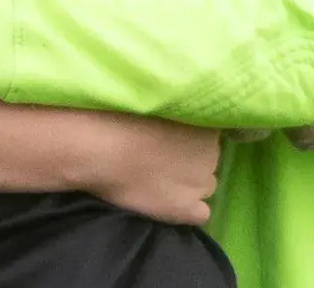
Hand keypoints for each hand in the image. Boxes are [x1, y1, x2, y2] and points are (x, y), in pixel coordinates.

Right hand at [63, 110, 221, 225]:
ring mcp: (201, 183)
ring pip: (205, 184)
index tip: (165, 136)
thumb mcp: (155, 99)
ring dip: (189, 181)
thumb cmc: (118, 116)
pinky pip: (201, 213)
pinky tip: (169, 203)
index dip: (186, 137)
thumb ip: (174, 108)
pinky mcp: (186, 209)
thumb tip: (173, 120)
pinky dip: (188, 209)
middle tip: (160, 156)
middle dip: (189, 158)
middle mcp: (212, 152)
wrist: (101, 149)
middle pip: (206, 159)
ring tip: (159, 178)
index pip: (207, 135)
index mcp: (205, 123)